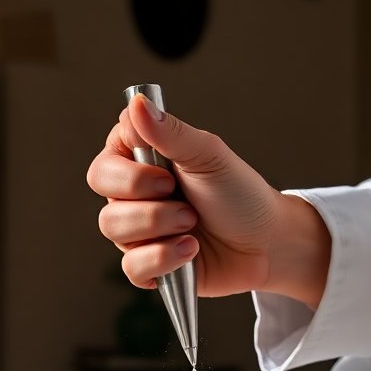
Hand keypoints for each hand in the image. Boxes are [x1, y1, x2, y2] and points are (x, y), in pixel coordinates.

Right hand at [86, 94, 330, 308]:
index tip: (169, 176)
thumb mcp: (209, 156)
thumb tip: (137, 103)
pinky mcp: (148, 263)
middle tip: (188, 206)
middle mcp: (132, 194)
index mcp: (141, 159)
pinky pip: (131, 267)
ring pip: (113, 229)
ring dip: (160, 229)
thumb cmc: (239, 194)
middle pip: (103, 196)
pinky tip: (188, 252)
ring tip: (193, 227)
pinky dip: (162, 260)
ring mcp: (138, 230)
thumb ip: (170, 132)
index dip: (129, 173)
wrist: (267, 243)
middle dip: (148, 203)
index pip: (105, 161)